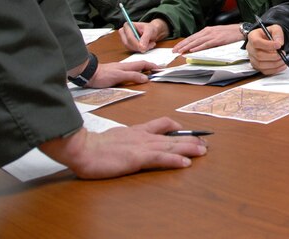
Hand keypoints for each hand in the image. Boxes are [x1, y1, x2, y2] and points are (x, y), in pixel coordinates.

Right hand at [39, 117, 206, 178]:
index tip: (186, 130)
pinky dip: (175, 160)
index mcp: (138, 131)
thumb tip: (130, 142)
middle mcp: (144, 136)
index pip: (162, 124)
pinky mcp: (138, 158)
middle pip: (172, 136)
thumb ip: (126, 138)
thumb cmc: (94, 145)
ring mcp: (142, 146)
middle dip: (190, 140)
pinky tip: (186, 163)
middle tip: (205, 143)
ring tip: (203, 151)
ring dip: (189, 148)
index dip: (176, 127)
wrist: (83, 148)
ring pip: (171, 146)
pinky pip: (161, 159)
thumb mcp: (114, 136)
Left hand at [87, 60, 157, 86]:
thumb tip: (146, 78)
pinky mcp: (115, 74)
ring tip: (149, 73)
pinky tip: (134, 76)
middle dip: (149, 67)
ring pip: (135, 68)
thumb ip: (132, 76)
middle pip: (140, 65)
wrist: (89, 74)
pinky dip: (136, 73)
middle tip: (157, 70)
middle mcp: (125, 66)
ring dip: (143, 70)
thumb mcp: (119, 76)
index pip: (143, 64)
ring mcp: (120, 69)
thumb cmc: (103, 75)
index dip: (152, 65)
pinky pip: (129, 72)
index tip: (160, 68)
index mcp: (127, 66)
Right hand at [118, 19, 168, 52]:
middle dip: (139, 47)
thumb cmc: (150, 29)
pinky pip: (133, 50)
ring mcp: (125, 39)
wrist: (152, 32)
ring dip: (141, 48)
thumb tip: (141, 46)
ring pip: (131, 48)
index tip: (144, 47)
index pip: (129, 37)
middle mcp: (124, 32)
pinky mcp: (128, 45)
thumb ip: (145, 38)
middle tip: (150, 45)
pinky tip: (148, 46)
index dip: (136, 43)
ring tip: (151, 44)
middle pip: (128, 44)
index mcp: (127, 25)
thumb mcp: (150, 30)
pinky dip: (141, 50)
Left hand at [173, 24, 241, 53]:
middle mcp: (208, 31)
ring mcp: (213, 35)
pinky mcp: (218, 39)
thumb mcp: (216, 34)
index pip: (192, 37)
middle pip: (192, 39)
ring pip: (197, 41)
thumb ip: (208, 39)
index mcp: (207, 30)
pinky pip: (206, 44)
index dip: (183, 42)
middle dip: (182, 45)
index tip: (176, 47)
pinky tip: (193, 50)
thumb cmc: (229, 33)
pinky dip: (199, 47)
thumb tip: (199, 46)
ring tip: (180, 51)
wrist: (241, 30)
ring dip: (188, 47)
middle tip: (174, 50)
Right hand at [246, 24, 287, 74]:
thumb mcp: (275, 29)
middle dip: (273, 56)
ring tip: (283, 59)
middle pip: (259, 55)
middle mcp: (250, 48)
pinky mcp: (257, 66)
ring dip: (274, 64)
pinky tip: (282, 65)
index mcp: (252, 37)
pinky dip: (275, 70)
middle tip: (283, 53)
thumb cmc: (269, 34)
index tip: (278, 45)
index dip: (268, 45)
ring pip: (261, 65)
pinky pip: (264, 71)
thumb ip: (277, 33)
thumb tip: (279, 42)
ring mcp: (252, 58)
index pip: (256, 42)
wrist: (269, 41)